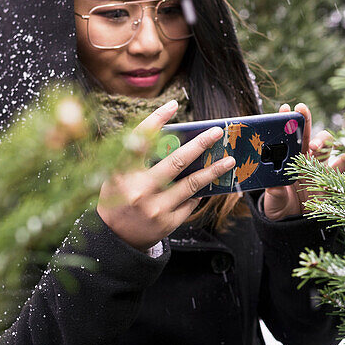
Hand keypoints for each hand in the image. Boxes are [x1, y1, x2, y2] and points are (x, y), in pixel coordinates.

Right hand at [97, 100, 235, 251]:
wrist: (115, 240)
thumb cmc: (117, 199)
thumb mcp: (116, 175)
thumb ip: (135, 159)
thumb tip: (172, 138)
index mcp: (121, 173)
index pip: (141, 140)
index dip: (157, 119)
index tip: (174, 105)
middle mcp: (138, 189)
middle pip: (176, 161)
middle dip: (201, 144)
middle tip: (217, 132)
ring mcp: (154, 208)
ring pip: (192, 184)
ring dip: (213, 170)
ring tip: (229, 160)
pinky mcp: (167, 223)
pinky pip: (189, 203)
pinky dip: (197, 193)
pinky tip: (204, 187)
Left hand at [262, 102, 344, 220]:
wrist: (295, 224)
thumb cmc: (281, 208)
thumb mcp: (274, 203)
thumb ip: (274, 194)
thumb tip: (274, 186)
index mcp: (288, 161)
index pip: (288, 138)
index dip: (286, 122)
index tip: (284, 109)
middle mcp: (305, 160)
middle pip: (307, 134)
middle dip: (305, 119)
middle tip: (300, 109)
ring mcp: (321, 167)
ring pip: (326, 145)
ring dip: (323, 140)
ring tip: (314, 146)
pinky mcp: (334, 177)